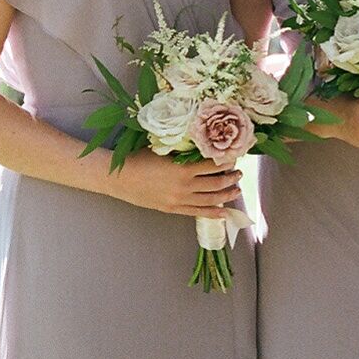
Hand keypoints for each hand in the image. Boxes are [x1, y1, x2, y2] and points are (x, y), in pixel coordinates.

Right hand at [117, 152, 244, 219]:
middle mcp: (184, 186)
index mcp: (182, 168)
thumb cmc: (139, 159)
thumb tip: (203, 145)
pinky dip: (213, 212)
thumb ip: (183, 150)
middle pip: (216, 183)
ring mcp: (179, 199)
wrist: (120, 178)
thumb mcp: (163, 149)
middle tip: (238, 173)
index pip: (213, 164)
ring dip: (226, 194)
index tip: (234, 157)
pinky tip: (224, 212)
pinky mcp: (173, 209)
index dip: (226, 161)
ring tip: (236, 189)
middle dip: (230, 178)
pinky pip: (198, 212)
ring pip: (211, 199)